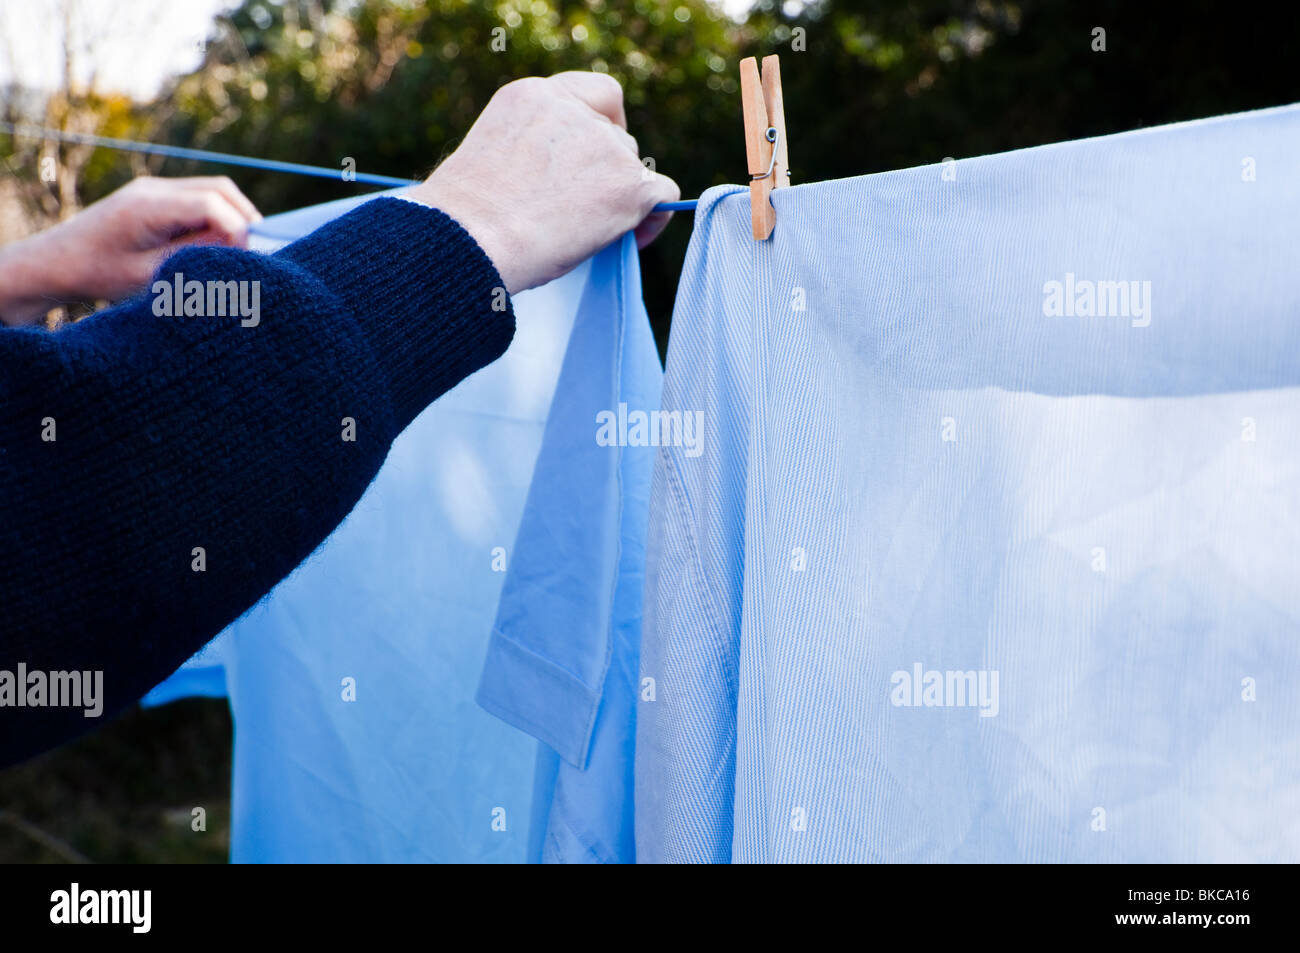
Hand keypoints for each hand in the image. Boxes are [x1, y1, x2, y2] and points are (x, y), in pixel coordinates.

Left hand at [0, 176, 261, 324]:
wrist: (57, 262)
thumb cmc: (99, 274)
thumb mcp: (152, 273)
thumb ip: (196, 255)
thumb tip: (240, 245)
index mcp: (149, 205)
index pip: (213, 203)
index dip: (239, 229)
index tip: (246, 259)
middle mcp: (154, 188)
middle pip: (220, 188)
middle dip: (245, 218)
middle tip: (255, 253)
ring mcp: (154, 188)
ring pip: (213, 190)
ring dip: (233, 216)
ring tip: (238, 250)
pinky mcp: (154, 196)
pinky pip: (198, 198)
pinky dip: (216, 217)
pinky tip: (216, 243)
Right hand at [409, 72, 680, 294]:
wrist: (471, 240)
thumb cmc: (469, 219)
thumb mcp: (496, 157)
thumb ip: (536, 149)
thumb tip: (570, 180)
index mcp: (532, 96)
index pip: (593, 94)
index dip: (601, 124)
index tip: (591, 153)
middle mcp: (572, 109)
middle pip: (617, 136)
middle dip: (607, 171)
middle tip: (582, 211)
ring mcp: (605, 144)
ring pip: (635, 168)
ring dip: (621, 196)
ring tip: (584, 231)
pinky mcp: (628, 183)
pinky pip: (663, 194)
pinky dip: (653, 218)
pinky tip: (630, 236)